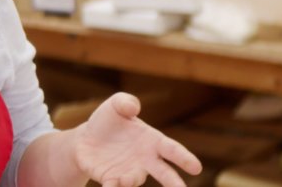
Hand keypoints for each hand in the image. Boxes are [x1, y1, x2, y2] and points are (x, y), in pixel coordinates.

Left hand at [72, 92, 201, 186]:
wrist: (85, 139)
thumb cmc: (108, 121)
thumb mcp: (114, 106)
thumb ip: (125, 102)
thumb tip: (133, 107)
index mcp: (152, 141)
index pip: (171, 149)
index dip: (183, 158)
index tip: (196, 167)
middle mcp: (145, 160)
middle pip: (164, 173)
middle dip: (173, 182)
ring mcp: (130, 172)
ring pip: (135, 180)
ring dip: (131, 182)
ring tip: (125, 182)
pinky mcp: (112, 180)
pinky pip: (114, 186)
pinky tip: (109, 186)